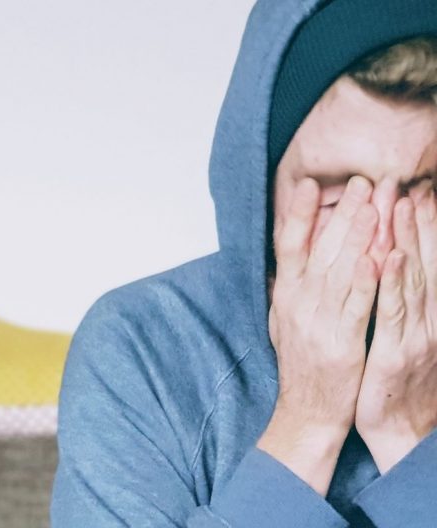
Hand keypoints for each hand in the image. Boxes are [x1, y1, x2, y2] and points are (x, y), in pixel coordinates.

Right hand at [259, 175, 378, 495]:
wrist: (307, 412)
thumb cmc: (300, 366)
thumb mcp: (282, 323)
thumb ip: (284, 290)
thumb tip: (284, 262)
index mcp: (285, 296)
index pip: (288, 246)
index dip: (298, 214)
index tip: (309, 185)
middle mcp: (298, 304)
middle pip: (320, 250)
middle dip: (341, 213)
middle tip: (362, 182)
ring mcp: (319, 322)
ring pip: (340, 271)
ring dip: (357, 236)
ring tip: (374, 204)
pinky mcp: (342, 343)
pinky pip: (356, 306)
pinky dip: (366, 281)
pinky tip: (378, 256)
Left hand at [356, 194, 436, 473]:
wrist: (397, 431)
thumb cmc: (395, 380)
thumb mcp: (402, 336)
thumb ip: (400, 302)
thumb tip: (389, 266)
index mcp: (426, 313)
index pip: (423, 260)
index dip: (422, 226)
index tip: (416, 190)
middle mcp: (428, 319)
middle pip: (420, 260)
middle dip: (413, 221)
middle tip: (405, 183)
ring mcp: (415, 335)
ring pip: (409, 279)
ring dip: (404, 240)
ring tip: (399, 204)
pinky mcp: (395, 353)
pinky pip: (390, 313)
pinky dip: (389, 284)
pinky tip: (383, 258)